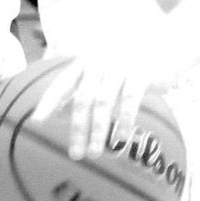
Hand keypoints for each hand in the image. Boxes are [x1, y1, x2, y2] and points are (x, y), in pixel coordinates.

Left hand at [32, 47, 156, 161]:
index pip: (62, 85)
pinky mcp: (141, 73)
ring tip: (95, 153)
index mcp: (84, 64)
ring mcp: (120, 67)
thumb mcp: (101, 72)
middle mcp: (99, 64)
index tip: (36, 123)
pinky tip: (121, 138)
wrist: (164, 45)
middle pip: (83, 100)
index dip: (48, 103)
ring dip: (98, 131)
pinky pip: (129, 100)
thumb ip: (81, 88)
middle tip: (75, 155)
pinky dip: (124, 120)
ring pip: (104, 103)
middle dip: (78, 129)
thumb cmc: (126, 64)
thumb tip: (56, 113)